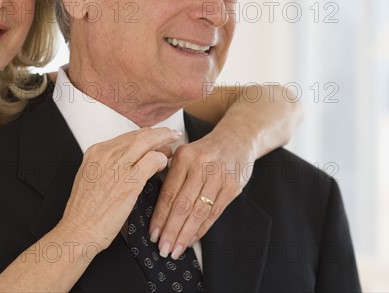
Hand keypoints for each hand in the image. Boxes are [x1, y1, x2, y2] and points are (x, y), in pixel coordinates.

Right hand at [58, 127, 178, 250]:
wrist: (78, 229)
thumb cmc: (85, 211)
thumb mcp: (91, 178)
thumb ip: (107, 165)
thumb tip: (128, 161)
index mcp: (96, 152)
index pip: (127, 135)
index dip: (145, 136)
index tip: (154, 139)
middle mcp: (106, 154)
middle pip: (139, 135)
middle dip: (159, 134)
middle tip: (170, 137)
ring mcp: (117, 165)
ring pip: (148, 141)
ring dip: (164, 144)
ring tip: (170, 150)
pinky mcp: (129, 180)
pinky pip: (153, 160)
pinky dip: (162, 160)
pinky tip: (163, 166)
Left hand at [149, 129, 254, 258]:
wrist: (236, 139)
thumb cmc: (204, 151)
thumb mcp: (184, 154)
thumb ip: (171, 175)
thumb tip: (156, 210)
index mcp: (184, 157)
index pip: (168, 192)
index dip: (159, 216)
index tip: (153, 233)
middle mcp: (201, 166)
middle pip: (182, 205)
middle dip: (171, 230)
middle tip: (163, 249)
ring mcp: (218, 177)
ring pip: (199, 212)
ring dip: (185, 234)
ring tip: (176, 250)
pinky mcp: (232, 187)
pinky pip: (214, 213)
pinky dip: (202, 228)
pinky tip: (192, 239)